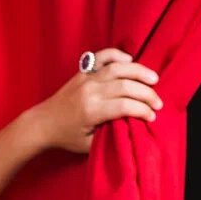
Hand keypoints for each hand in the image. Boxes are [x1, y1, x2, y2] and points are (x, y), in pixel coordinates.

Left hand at [30, 48, 163, 153]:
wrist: (42, 124)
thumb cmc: (66, 137)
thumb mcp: (89, 144)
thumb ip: (110, 134)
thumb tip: (132, 125)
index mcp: (92, 111)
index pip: (125, 106)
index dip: (143, 110)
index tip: (152, 117)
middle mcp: (90, 91)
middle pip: (126, 85)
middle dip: (147, 94)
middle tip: (158, 103)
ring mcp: (86, 78)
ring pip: (117, 68)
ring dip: (139, 71)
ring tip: (153, 79)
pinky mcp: (83, 72)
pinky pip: (101, 57)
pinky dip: (116, 55)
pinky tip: (130, 60)